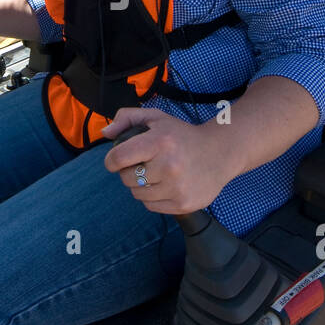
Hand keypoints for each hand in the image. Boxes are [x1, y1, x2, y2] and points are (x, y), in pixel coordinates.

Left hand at [102, 106, 233, 213]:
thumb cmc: (182, 135)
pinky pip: (151, 206)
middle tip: (142, 164)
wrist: (220, 153)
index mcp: (160, 142)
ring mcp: (177, 187)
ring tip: (155, 174)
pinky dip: (152, 198)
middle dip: (128, 171)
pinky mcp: (183, 204)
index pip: (119, 157)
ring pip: (137, 194)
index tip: (115, 160)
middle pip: (126, 178)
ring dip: (140, 185)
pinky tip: (164, 185)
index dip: (111, 160)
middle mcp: (169, 166)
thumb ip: (127, 119)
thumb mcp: (156, 118)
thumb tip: (105, 133)